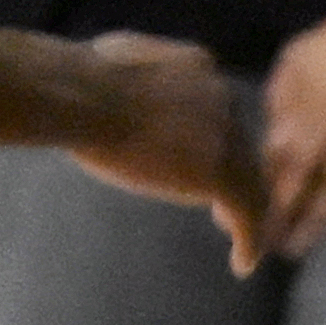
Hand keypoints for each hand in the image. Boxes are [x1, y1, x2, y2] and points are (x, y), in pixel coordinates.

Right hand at [60, 30, 264, 274]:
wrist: (79, 98)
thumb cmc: (75, 80)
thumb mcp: (117, 62)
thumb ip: (142, 78)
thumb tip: (124, 93)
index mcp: (200, 69)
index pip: (220, 110)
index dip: (216, 140)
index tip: (204, 161)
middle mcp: (223, 100)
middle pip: (240, 147)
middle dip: (236, 176)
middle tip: (224, 209)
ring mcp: (228, 138)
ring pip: (250, 182)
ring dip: (245, 209)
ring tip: (235, 236)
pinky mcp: (223, 177)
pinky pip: (248, 215)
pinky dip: (249, 240)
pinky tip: (241, 262)